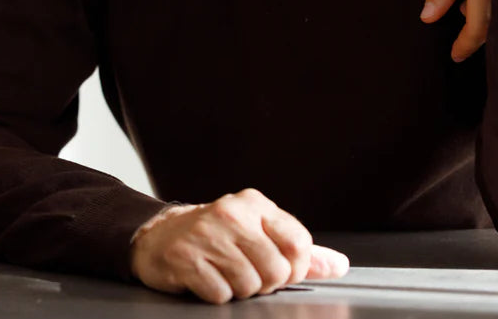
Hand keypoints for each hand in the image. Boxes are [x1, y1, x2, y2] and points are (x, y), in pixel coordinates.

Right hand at [129, 189, 349, 303]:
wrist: (158, 236)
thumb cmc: (214, 236)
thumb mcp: (258, 232)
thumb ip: (301, 250)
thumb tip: (339, 265)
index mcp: (254, 205)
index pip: (299, 243)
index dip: (295, 268)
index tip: (281, 271)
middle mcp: (231, 214)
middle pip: (276, 270)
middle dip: (265, 283)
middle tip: (246, 272)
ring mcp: (206, 235)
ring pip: (249, 285)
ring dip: (239, 290)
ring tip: (224, 273)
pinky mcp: (185, 258)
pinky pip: (220, 294)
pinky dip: (216, 294)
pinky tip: (206, 278)